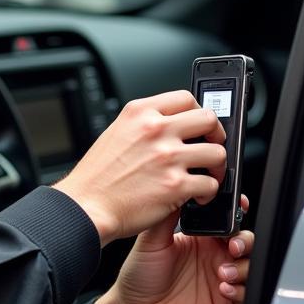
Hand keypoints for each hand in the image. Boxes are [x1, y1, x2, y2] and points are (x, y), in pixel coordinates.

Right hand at [53, 90, 225, 244]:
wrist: (86, 206)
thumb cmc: (97, 176)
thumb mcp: (116, 133)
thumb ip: (145, 125)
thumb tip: (175, 126)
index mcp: (140, 113)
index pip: (185, 97)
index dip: (198, 110)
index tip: (200, 124)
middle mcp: (155, 130)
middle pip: (208, 119)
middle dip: (216, 135)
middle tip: (211, 147)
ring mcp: (167, 157)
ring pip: (217, 153)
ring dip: (217, 167)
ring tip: (207, 176)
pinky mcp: (175, 185)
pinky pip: (211, 184)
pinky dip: (208, 193)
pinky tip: (197, 196)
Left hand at [93, 195, 254, 303]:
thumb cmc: (139, 277)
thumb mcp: (151, 240)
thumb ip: (168, 215)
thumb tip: (179, 187)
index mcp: (201, 238)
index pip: (227, 221)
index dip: (237, 212)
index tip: (240, 207)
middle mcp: (214, 257)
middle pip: (246, 242)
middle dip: (245, 241)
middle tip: (232, 247)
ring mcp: (222, 280)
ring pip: (252, 267)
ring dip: (243, 267)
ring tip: (223, 273)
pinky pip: (248, 295)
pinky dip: (241, 290)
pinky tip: (223, 288)